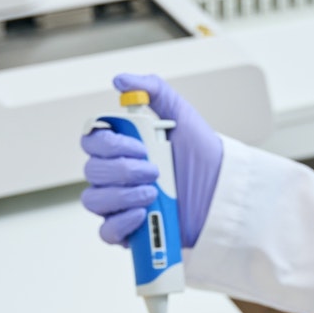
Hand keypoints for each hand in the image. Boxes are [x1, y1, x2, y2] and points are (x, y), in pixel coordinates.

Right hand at [79, 74, 223, 247]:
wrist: (222, 190)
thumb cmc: (201, 154)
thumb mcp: (180, 114)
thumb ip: (153, 90)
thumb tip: (121, 80)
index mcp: (121, 147)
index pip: (91, 142)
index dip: (108, 144)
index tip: (139, 145)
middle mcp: (115, 175)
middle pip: (92, 171)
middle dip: (123, 170)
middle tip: (154, 169)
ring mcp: (119, 203)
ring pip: (94, 200)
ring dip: (122, 195)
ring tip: (153, 192)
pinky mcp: (129, 231)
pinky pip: (106, 231)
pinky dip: (120, 223)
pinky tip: (141, 213)